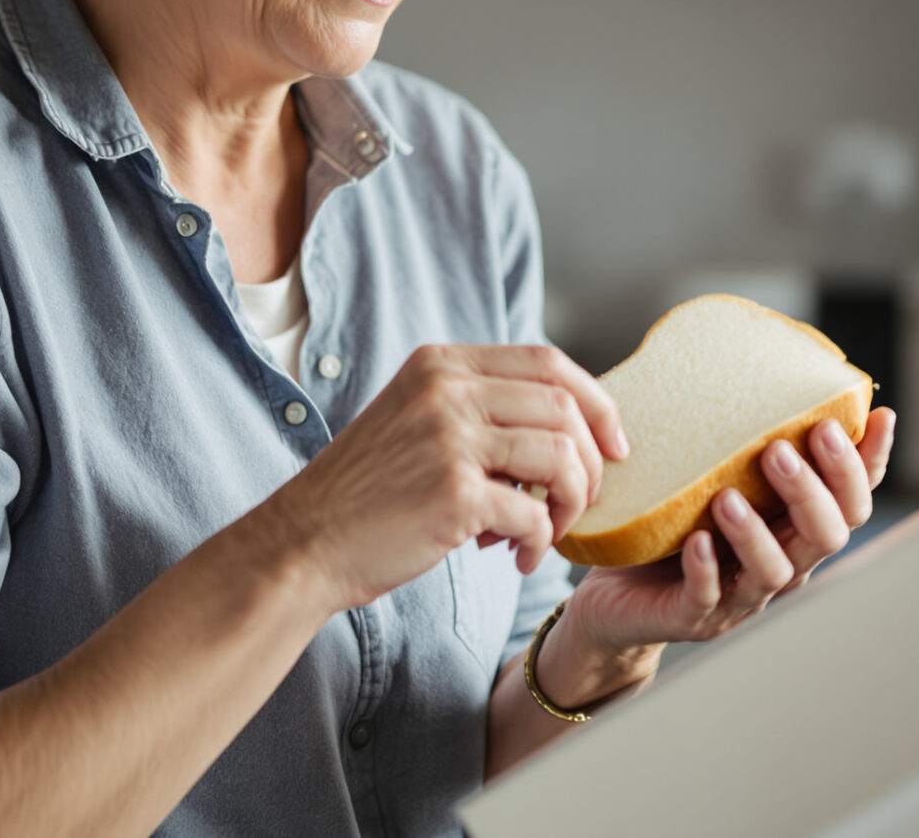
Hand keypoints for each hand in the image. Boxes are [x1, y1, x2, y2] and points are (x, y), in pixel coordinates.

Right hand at [251, 344, 628, 613]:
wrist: (303, 543)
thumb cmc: (366, 495)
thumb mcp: (417, 421)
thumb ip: (478, 409)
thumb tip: (569, 425)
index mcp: (441, 363)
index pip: (549, 360)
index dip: (596, 402)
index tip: (615, 445)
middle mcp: (446, 388)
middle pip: (565, 407)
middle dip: (592, 461)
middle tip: (582, 501)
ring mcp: (450, 436)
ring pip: (561, 457)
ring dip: (569, 504)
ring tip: (544, 532)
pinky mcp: (454, 492)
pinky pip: (534, 512)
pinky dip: (539, 542)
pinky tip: (517, 557)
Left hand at [541, 408, 895, 700]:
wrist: (618, 593)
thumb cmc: (671, 525)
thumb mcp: (710, 475)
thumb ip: (738, 437)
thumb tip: (749, 359)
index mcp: (793, 525)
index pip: (851, 496)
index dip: (869, 462)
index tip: (879, 415)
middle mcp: (781, 561)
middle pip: (828, 534)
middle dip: (815, 491)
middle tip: (781, 450)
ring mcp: (740, 594)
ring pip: (775, 571)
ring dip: (757, 534)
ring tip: (727, 498)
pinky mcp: (693, 615)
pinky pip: (708, 597)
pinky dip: (707, 570)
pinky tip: (696, 542)